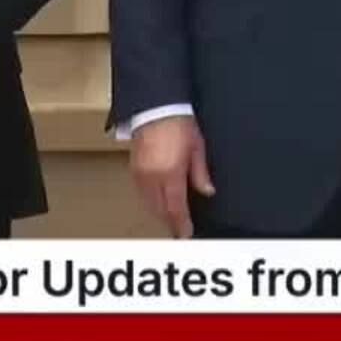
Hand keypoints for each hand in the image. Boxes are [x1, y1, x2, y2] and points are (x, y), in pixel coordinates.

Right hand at [129, 115, 214, 238]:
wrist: (155, 106)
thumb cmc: (178, 123)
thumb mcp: (197, 147)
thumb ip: (200, 173)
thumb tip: (207, 191)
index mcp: (170, 173)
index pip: (176, 207)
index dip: (181, 223)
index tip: (186, 233)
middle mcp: (152, 177)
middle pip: (160, 209)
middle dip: (170, 220)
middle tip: (180, 227)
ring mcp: (140, 173)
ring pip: (149, 203)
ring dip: (159, 211)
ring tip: (171, 216)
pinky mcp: (133, 168)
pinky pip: (141, 192)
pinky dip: (150, 200)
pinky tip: (158, 200)